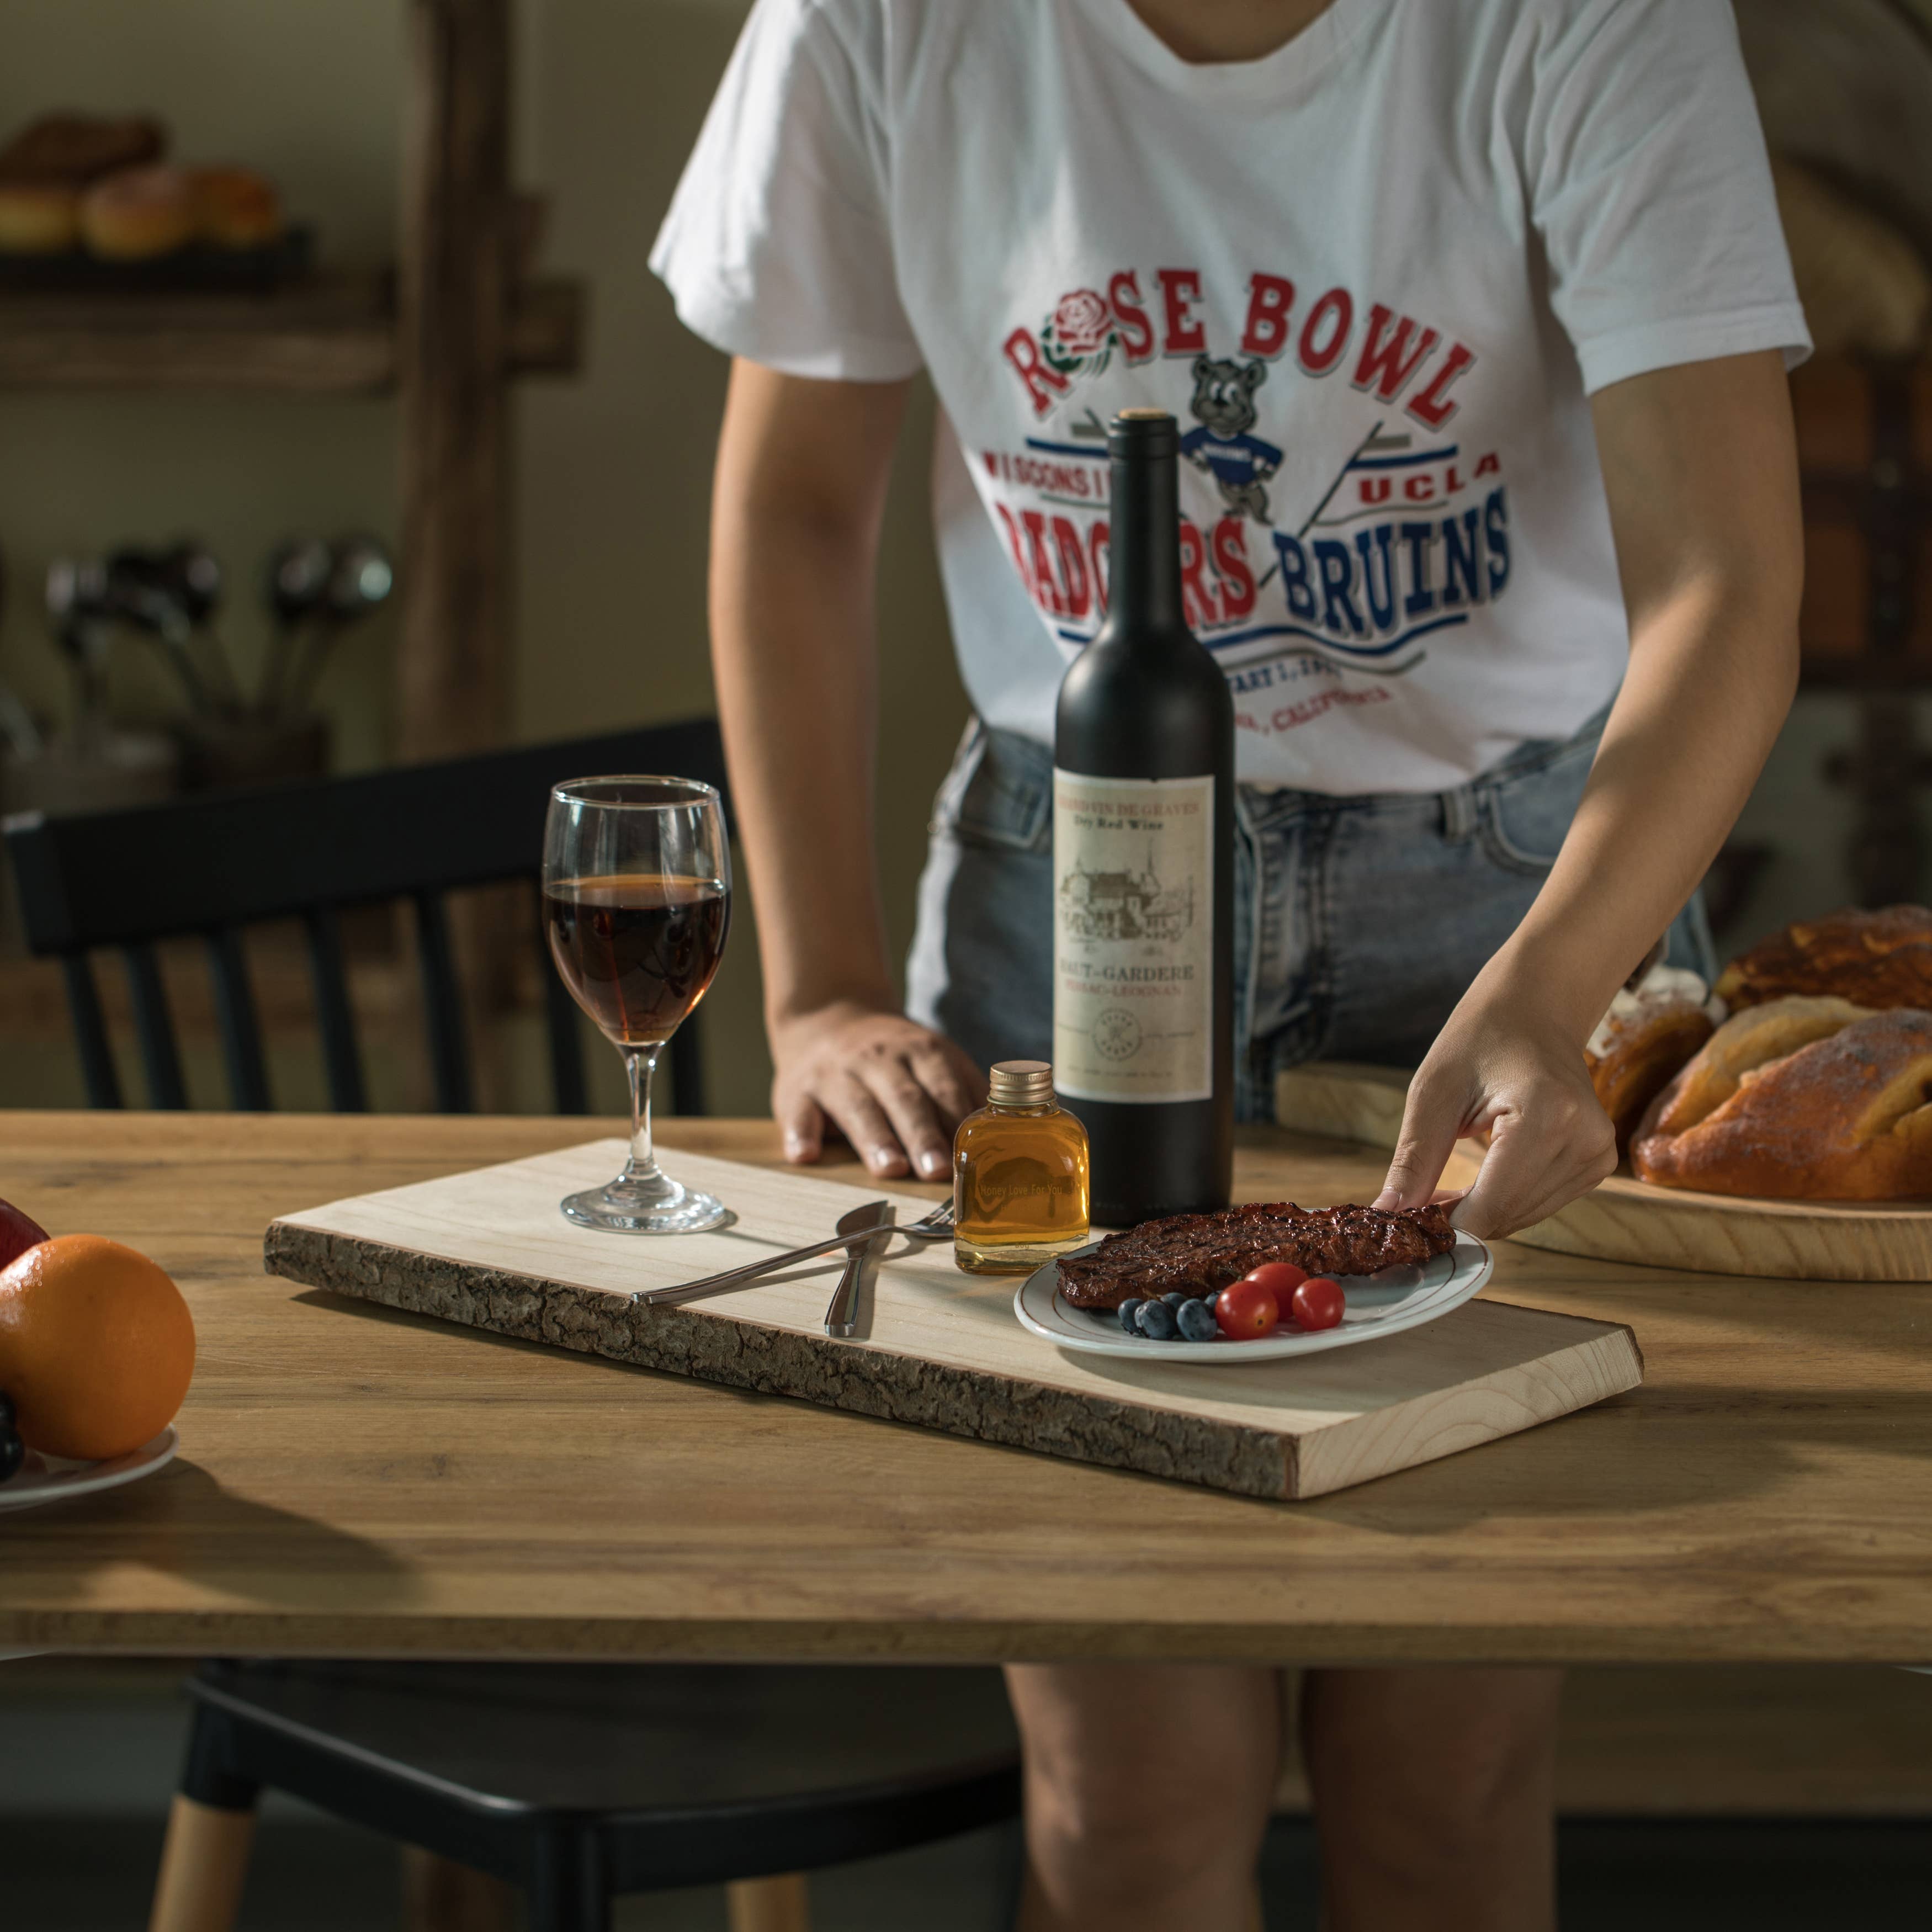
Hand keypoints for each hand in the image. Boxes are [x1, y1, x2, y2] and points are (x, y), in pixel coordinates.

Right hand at [770, 1000, 986, 1180]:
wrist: (828, 1016)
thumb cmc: (894, 1057)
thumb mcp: (934, 1059)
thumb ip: (963, 1094)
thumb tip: (1004, 1138)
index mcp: (921, 1052)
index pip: (944, 1089)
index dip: (959, 1122)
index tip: (973, 1157)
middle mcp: (879, 1059)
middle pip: (905, 1099)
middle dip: (923, 1135)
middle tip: (938, 1170)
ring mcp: (837, 1073)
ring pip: (858, 1107)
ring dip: (875, 1139)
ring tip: (890, 1168)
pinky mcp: (797, 1089)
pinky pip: (798, 1112)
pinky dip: (800, 1133)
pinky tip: (805, 1155)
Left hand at [1373, 980, 1615, 1239]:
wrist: (1535, 1010)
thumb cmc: (1480, 1039)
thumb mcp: (1433, 1092)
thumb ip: (1414, 1159)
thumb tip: (1389, 1217)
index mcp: (1547, 1114)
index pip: (1494, 1204)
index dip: (1447, 1224)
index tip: (1408, 1224)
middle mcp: (1584, 1138)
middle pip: (1509, 1215)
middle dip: (1460, 1219)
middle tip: (1417, 1203)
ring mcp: (1598, 1153)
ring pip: (1524, 1217)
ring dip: (1481, 1212)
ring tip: (1445, 1186)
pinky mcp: (1599, 1161)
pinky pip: (1541, 1203)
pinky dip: (1505, 1201)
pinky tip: (1480, 1180)